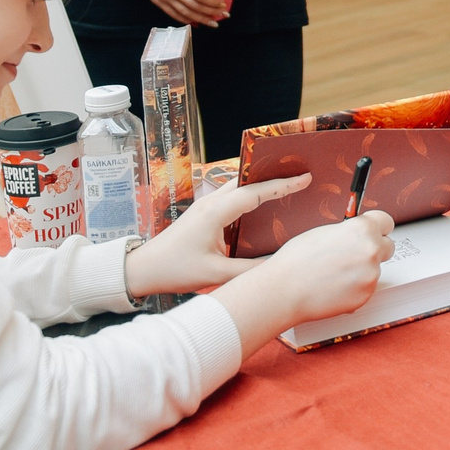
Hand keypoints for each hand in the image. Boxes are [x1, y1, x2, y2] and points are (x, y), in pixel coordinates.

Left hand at [125, 171, 311, 298]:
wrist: (144, 269)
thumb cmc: (176, 270)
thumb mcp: (215, 275)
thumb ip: (248, 269)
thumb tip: (276, 263)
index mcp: (215, 213)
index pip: (255, 193)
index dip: (282, 185)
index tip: (305, 177)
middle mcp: (211, 203)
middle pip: (248, 182)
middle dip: (275, 176)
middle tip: (301, 174)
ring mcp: (205, 206)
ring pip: (239, 187)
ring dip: (262, 185)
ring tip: (287, 185)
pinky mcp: (203, 213)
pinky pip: (232, 198)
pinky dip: (251, 196)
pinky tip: (262, 206)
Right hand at [128, 0, 231, 26]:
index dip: (212, 2)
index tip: (223, 4)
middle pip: (195, 7)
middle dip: (212, 12)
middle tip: (224, 15)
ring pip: (186, 13)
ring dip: (201, 19)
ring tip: (214, 23)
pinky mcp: (158, 1)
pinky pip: (174, 14)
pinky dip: (186, 20)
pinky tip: (196, 23)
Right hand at [209, 208, 396, 358]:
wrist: (284, 291)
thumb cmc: (297, 260)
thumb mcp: (324, 232)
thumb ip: (348, 232)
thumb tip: (357, 235)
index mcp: (362, 229)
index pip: (386, 222)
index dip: (378, 227)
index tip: (375, 231)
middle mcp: (371, 251)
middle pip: (387, 246)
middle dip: (374, 249)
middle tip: (353, 255)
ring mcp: (370, 275)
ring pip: (374, 270)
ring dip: (361, 271)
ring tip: (334, 274)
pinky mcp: (365, 296)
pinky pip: (365, 288)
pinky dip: (354, 288)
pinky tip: (334, 287)